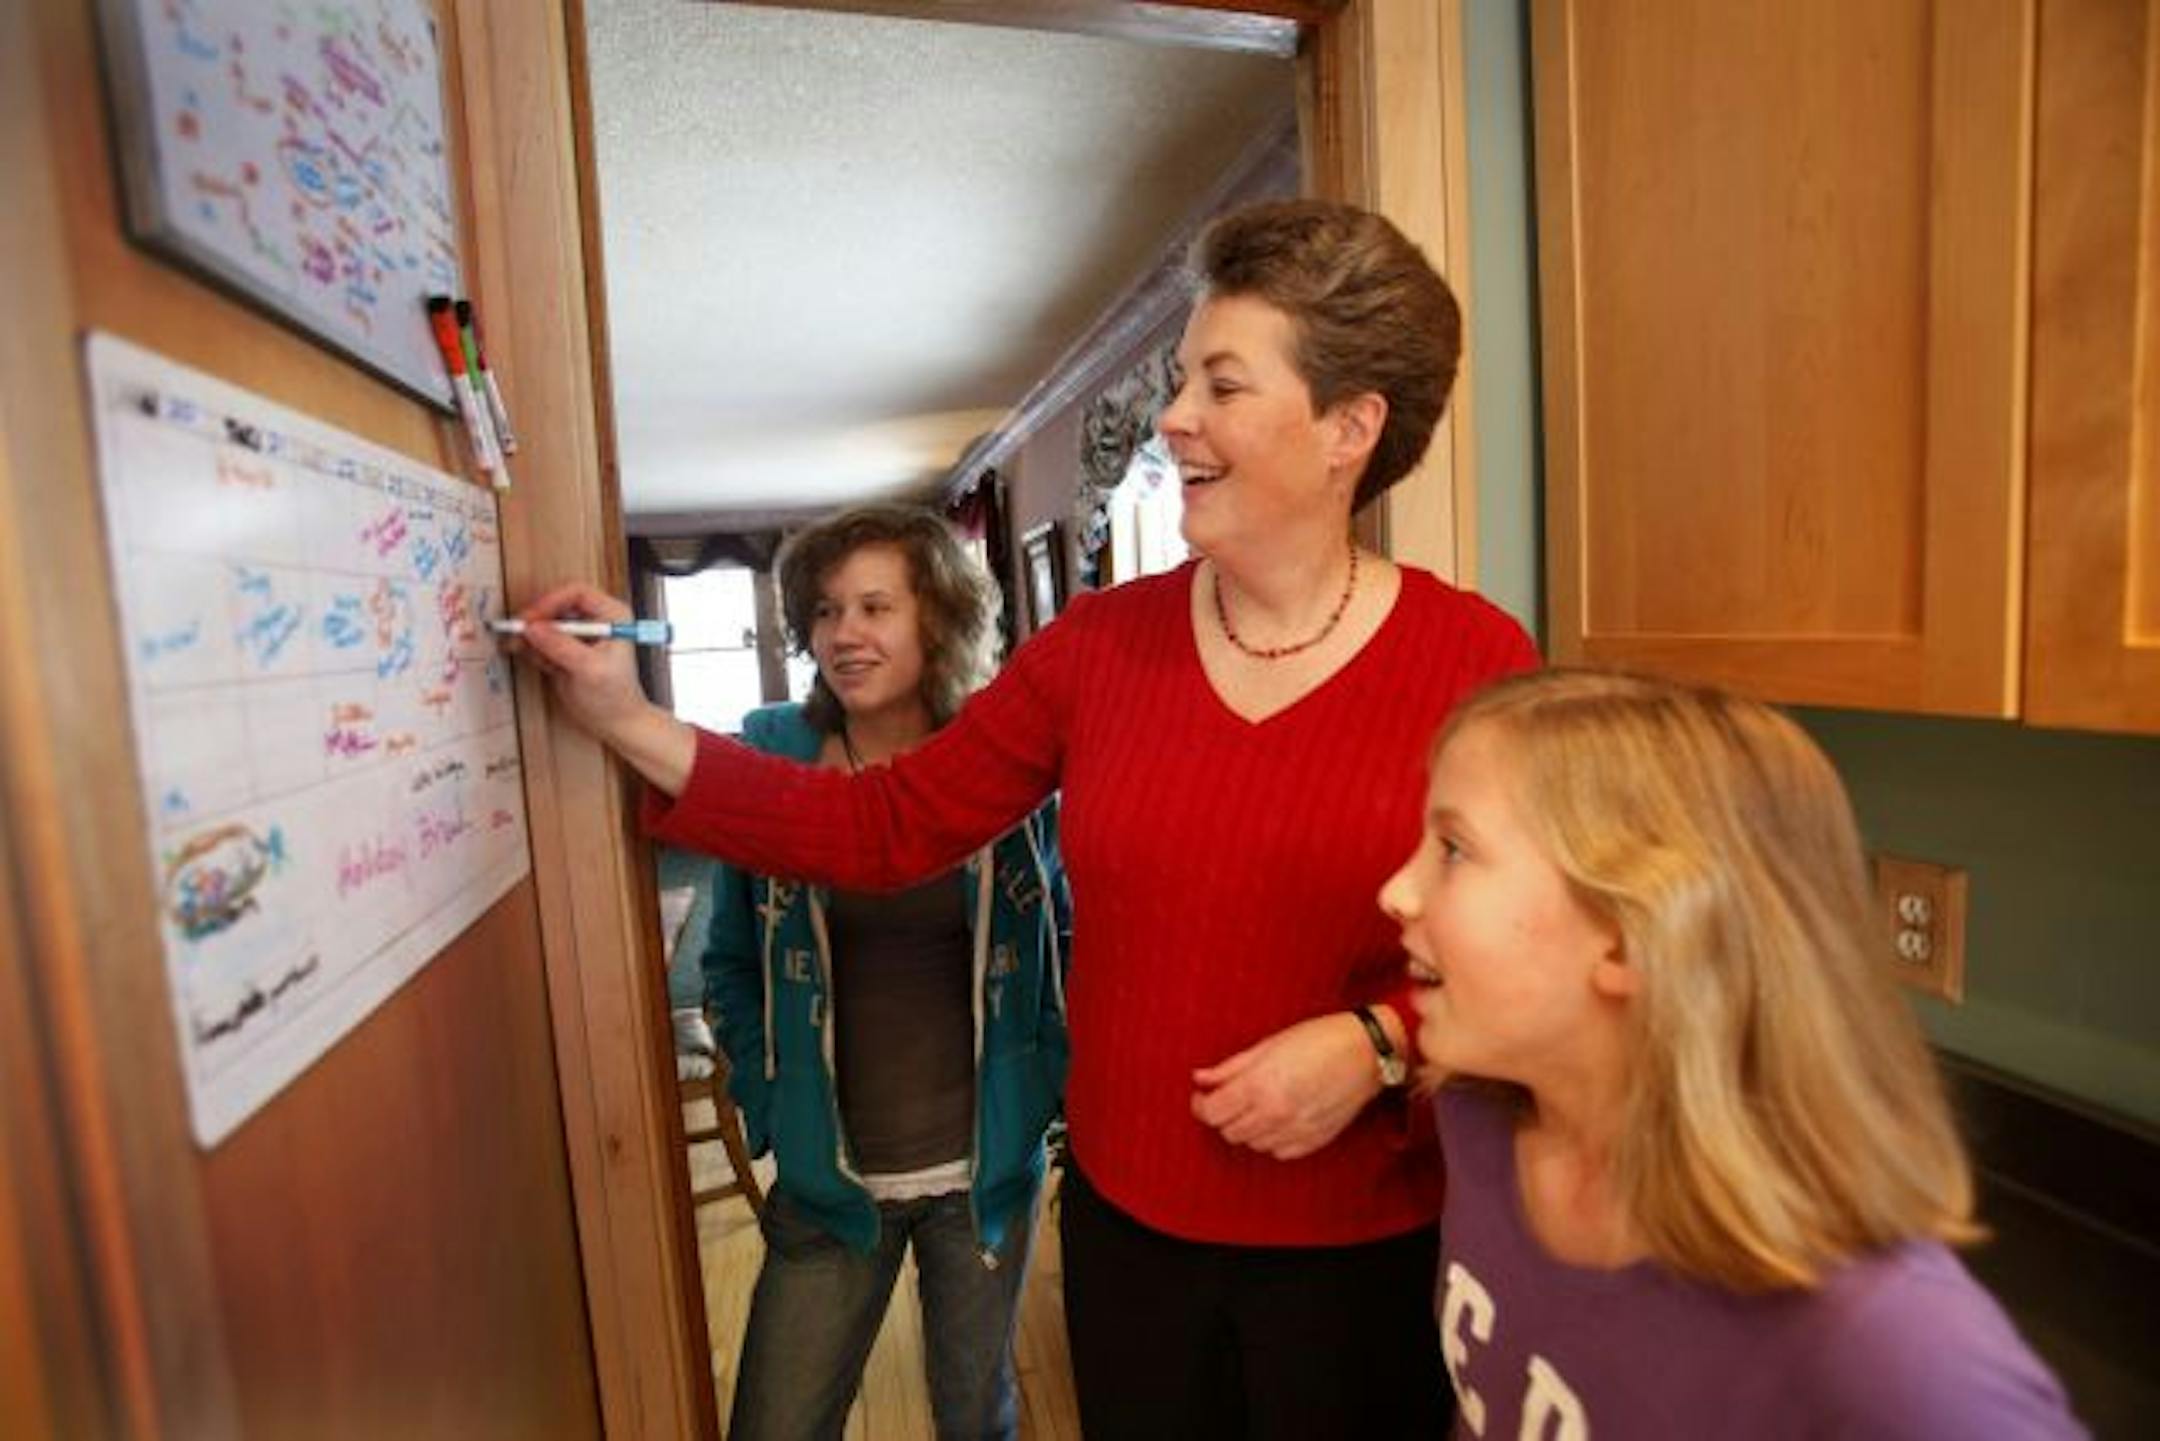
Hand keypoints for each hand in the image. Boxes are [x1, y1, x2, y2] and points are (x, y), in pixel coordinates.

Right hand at [508, 582, 650, 735]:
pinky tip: (523, 654)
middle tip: (517, 631)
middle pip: (558, 606)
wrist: (616, 724)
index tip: (533, 618)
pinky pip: (542, 642)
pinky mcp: (565, 652)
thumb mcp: (589, 669)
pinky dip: (531, 647)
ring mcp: (578, 637)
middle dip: (537, 618)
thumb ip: (561, 646)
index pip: (577, 593)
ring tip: (515, 644)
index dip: (552, 601)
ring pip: (547, 624)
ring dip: (530, 634)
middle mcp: (596, 621)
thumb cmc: (615, 697)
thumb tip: (532, 628)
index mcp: (612, 615)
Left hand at [1190, 1012, 1377, 1160]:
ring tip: (1259, 1104)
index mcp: (1259, 1086)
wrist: (1367, 1053)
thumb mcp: (1268, 1045)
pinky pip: (1278, 1151)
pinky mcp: (1314, 1141)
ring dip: (1248, 1127)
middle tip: (1231, 1096)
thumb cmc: (1318, 1039)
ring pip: (1252, 1144)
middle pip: (1229, 1132)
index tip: (1203, 1095)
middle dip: (1224, 1115)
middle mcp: (1275, 1114)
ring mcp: (1295, 1130)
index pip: (1212, 1113)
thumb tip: (1200, 1078)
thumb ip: (1231, 1067)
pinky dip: (1272, 1138)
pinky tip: (1279, 1118)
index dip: (1201, 1105)